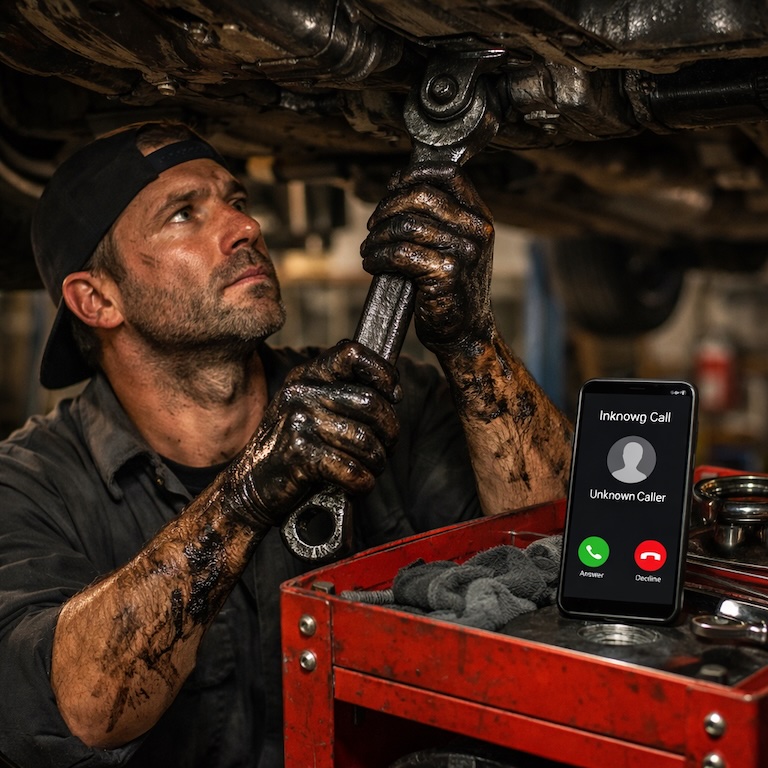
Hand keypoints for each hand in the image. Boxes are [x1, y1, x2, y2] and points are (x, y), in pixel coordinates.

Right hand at [224, 341, 400, 528]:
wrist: (249, 485)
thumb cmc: (289, 448)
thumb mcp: (307, 408)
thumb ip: (341, 393)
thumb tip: (392, 390)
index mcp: (306, 377)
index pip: (352, 354)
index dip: (381, 372)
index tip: (392, 393)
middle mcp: (301, 393)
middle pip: (370, 402)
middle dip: (389, 430)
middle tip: (386, 446)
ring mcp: (299, 422)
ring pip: (365, 440)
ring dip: (377, 461)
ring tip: (370, 468)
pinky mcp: (299, 455)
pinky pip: (351, 469)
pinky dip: (362, 482)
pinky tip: (357, 484)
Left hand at [361, 161, 494, 353]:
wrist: (465, 331)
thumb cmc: (453, 289)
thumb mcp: (455, 245)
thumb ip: (438, 217)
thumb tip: (398, 185)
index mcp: (478, 217)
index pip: (450, 174)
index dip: (415, 172)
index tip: (393, 185)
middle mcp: (476, 230)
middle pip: (421, 195)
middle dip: (387, 208)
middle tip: (372, 226)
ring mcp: (464, 251)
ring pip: (405, 225)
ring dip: (377, 237)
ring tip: (368, 249)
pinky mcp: (446, 273)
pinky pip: (400, 253)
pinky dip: (378, 257)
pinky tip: (372, 264)